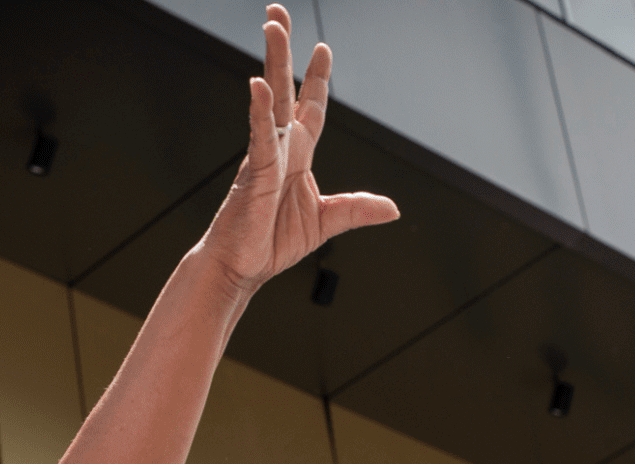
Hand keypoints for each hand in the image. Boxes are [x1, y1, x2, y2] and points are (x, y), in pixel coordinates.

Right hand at [194, 5, 398, 295]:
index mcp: (297, 156)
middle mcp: (280, 148)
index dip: (318, 78)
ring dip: (272, 63)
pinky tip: (258, 86)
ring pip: (270, 100)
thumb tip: (392, 209)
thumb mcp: (326, 222)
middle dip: (283, 51)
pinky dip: (259, 111)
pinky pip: (258, 135)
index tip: (323, 48)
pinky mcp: (253, 172)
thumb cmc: (271, 243)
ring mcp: (265, 155)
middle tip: (278, 15)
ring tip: (272, 28)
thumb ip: (356, 210)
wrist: (242, 267)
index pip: (311, 107)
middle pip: (284, 89)